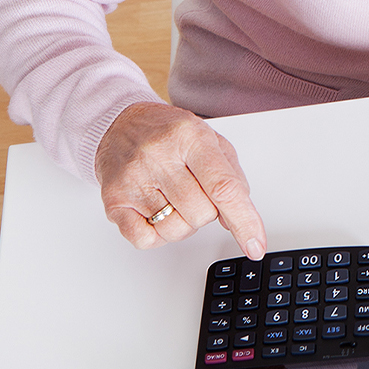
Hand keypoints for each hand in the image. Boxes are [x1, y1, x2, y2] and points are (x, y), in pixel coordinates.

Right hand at [95, 101, 267, 259]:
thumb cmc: (169, 134)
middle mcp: (159, 156)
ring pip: (176, 230)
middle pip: (202, 213)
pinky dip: (158, 235)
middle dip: (207, 211)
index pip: (223, 188)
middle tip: (194, 190)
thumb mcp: (211, 141)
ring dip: (183, 223)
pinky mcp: (113, 199)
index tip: (255, 245)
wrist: (121, 123)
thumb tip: (235, 220)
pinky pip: (146, 240)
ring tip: (174, 198)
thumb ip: (231, 179)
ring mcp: (133, 179)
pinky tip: (156, 212)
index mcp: (190, 137)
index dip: (244, 221)